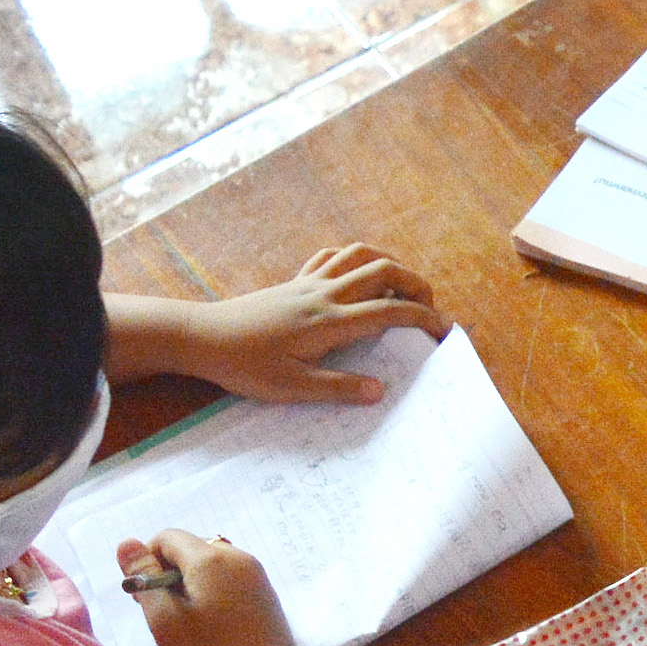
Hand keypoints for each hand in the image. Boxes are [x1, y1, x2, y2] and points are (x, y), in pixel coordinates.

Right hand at [122, 530, 296, 645]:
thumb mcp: (164, 617)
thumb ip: (144, 577)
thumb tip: (126, 542)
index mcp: (212, 559)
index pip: (169, 537)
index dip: (148, 559)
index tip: (143, 592)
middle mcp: (240, 558)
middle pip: (194, 548)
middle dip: (170, 571)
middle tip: (161, 609)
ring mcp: (259, 577)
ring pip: (214, 564)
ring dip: (192, 582)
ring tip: (186, 620)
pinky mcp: (268, 596)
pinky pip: (233, 579)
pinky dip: (215, 590)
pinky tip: (212, 624)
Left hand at [171, 247, 446, 404]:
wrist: (202, 337)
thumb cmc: (245, 365)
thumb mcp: (291, 387)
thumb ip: (338, 388)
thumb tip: (379, 390)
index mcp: (329, 321)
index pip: (389, 310)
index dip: (423, 317)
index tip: (444, 331)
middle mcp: (324, 294)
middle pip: (384, 270)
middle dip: (416, 284)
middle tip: (428, 308)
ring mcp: (308, 283)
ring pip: (360, 255)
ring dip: (389, 263)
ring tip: (402, 287)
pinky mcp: (293, 282)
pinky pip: (332, 257)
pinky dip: (355, 259)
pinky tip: (358, 275)